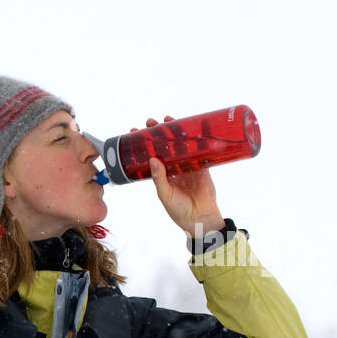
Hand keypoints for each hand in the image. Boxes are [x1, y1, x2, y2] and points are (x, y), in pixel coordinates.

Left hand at [136, 115, 223, 236]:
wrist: (200, 217)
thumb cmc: (179, 210)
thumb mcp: (165, 194)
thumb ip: (159, 177)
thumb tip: (152, 159)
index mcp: (161, 175)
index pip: (150, 156)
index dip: (143, 145)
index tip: (135, 133)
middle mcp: (173, 168)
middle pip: (164, 147)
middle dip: (157, 134)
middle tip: (150, 122)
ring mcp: (187, 166)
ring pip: (180, 145)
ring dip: (174, 132)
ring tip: (167, 120)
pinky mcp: (201, 166)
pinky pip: (199, 150)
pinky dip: (196, 139)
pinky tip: (193, 128)